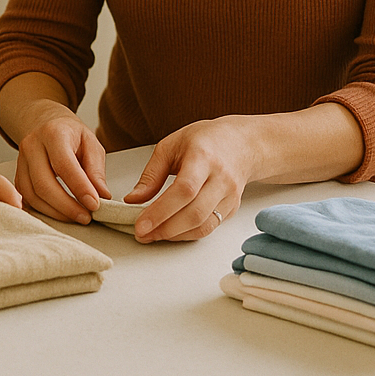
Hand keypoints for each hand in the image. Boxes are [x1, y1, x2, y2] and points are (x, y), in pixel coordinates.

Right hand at [14, 108, 110, 223]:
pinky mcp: (17, 176)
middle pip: (44, 184)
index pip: (64, 165)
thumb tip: (102, 196)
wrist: (47, 124)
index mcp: (53, 133)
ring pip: (32, 195)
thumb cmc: (71, 135)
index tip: (94, 204)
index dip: (80, 188)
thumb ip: (96, 170)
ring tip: (76, 216)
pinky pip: (26, 199)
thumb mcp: (91, 144)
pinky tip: (59, 214)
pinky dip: (43, 211)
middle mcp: (32, 146)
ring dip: (55, 212)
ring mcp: (20, 161)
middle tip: (86, 216)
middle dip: (66, 206)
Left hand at [127, 117, 252, 241]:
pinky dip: (187, 234)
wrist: (241, 143)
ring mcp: (229, 195)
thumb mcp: (170, 146)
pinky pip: (209, 228)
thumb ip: (151, 174)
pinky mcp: (232, 208)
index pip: (183, 190)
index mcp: (203, 157)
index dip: (161, 211)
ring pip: (203, 225)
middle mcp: (221, 178)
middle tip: (142, 234)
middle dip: (165, 229)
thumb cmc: (204, 140)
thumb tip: (133, 200)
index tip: (140, 224)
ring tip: (153, 234)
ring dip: (175, 235)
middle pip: (194, 213)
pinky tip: (171, 231)